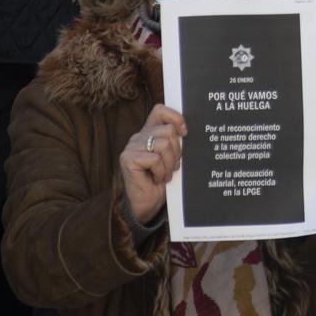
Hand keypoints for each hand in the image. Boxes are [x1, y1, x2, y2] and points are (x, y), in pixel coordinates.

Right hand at [120, 103, 187, 225]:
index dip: (175, 117)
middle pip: (168, 130)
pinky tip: (156, 179)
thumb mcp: (172, 157)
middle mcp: (138, 137)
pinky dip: (160, 172)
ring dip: (169, 164)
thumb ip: (175, 142)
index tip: (185, 133)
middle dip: (177, 151)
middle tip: (173, 166)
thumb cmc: (161, 181)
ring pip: (163, 144)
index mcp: (149, 133)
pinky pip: (155, 159)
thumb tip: (188, 130)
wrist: (147, 205)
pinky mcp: (128, 159)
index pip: (160, 110)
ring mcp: (131, 147)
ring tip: (164, 174)